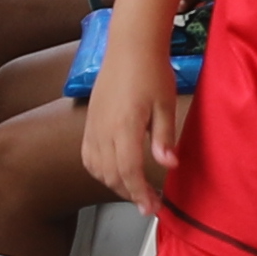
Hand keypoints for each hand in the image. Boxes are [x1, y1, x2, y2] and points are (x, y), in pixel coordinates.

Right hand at [78, 42, 181, 205]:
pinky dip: (99, 171)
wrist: (130, 47)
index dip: (139, 193)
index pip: (128, 171)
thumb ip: (164, 138)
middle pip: (111, 175)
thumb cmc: (151, 72)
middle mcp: (104, 129)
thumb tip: (168, 165)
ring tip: (133, 190)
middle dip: (129, 194)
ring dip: (114, 184)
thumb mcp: (165, 105)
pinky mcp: (89, 123)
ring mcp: (93, 126)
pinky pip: (88, 156)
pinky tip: (112, 173)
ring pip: (97, 169)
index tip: (151, 207)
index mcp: (125, 126)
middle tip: (148, 204)